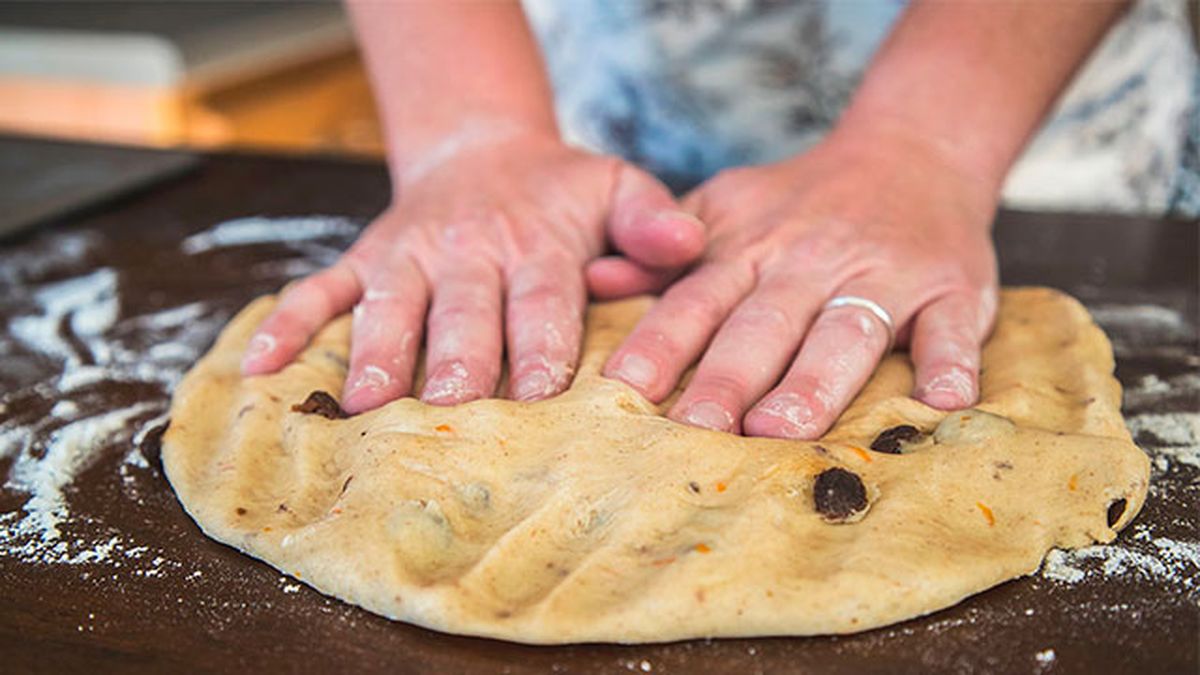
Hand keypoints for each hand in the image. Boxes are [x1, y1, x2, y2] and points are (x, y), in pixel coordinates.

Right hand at [241, 128, 704, 413]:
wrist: (482, 150)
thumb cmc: (560, 190)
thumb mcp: (616, 186)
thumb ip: (652, 219)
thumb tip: (688, 245)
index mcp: (533, 242)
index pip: (540, 298)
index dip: (540, 344)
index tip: (541, 393)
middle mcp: (466, 250)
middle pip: (463, 313)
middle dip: (458, 364)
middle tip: (453, 413)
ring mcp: (406, 255)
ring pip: (388, 307)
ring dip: (375, 355)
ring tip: (365, 406)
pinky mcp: (363, 258)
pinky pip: (318, 288)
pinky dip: (289, 325)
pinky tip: (263, 369)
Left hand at [604, 127, 999, 437]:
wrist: (912, 150)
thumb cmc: (801, 201)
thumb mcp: (722, 207)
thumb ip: (661, 253)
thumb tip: (593, 280)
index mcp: (749, 248)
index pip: (696, 301)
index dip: (662, 345)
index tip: (626, 393)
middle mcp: (809, 261)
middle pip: (764, 325)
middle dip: (727, 378)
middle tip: (696, 432)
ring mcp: (883, 274)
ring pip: (846, 331)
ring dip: (815, 382)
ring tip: (784, 431)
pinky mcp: (951, 287)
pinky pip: (952, 327)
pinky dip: (950, 363)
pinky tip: (942, 403)